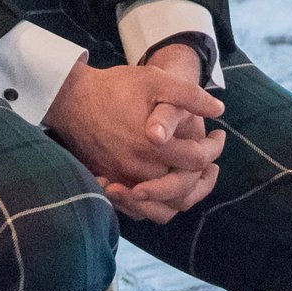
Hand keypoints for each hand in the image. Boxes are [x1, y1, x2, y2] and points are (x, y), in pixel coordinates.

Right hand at [104, 43, 219, 223]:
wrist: (72, 99)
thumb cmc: (115, 88)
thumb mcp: (155, 79)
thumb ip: (189, 95)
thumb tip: (219, 109)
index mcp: (154, 147)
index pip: (197, 162)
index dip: (214, 149)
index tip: (218, 136)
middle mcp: (139, 171)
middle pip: (184, 191)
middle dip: (203, 177)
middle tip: (211, 162)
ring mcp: (122, 182)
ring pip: (162, 209)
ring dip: (182, 195)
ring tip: (192, 176)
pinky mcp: (109, 185)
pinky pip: (138, 211)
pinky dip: (156, 204)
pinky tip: (164, 184)